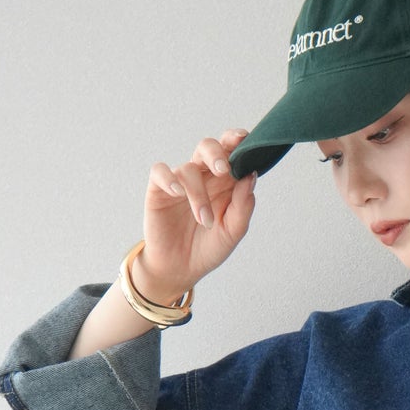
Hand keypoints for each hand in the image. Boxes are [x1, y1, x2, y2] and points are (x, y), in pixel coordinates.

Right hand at [139, 127, 259, 298]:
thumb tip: (251, 177)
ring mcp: (180, 182)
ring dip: (198, 194)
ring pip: (189, 168)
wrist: (181, 269)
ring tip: (205, 221)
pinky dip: (169, 178)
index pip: (231, 152)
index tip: (245, 139)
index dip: (237, 141)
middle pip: (208, 147)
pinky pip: (160, 172)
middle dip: (217, 153)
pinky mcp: (159, 190)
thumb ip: (243, 206)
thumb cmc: (208, 248)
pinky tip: (177, 193)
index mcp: (225, 182)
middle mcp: (203, 177)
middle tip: (224, 170)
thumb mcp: (232, 232)